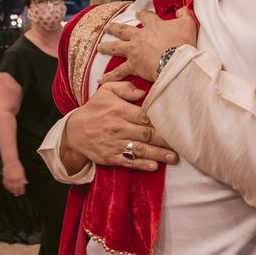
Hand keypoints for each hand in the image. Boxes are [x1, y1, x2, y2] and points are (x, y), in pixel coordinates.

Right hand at [3, 159, 26, 196]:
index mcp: (20, 177)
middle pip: (16, 188)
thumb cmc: (18, 166)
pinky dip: (7, 188)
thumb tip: (25, 183)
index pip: (21, 186)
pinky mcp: (5, 177)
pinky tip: (8, 189)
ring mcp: (9, 178)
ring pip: (10, 187)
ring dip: (12, 191)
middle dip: (17, 192)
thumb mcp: (23, 172)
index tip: (22, 193)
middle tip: (17, 195)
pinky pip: (5, 184)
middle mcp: (15, 179)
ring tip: (13, 193)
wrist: (11, 161)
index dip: (21, 190)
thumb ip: (23, 178)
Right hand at [61, 81, 177, 173]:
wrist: (73, 131)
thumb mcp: (105, 91)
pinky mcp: (111, 157)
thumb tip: (142, 92)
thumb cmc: (95, 109)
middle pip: (146, 134)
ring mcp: (115, 144)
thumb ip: (125, 87)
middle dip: (164, 140)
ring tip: (174, 158)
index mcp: (120, 111)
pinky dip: (141, 165)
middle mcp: (119, 128)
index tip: (176, 123)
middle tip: (182, 143)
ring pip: (140, 149)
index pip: (145, 116)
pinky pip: (128, 162)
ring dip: (158, 154)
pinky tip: (154, 167)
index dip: (160, 121)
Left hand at [98, 7, 197, 82]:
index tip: (138, 13)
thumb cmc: (183, 43)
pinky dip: (109, 76)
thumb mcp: (188, 24)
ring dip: (107, 47)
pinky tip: (100, 79)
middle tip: (107, 27)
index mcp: (153, 26)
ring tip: (99, 48)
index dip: (142, 14)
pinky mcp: (133, 66)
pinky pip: (119, 72)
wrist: (176, 61)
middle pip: (123, 30)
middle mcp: (140, 37)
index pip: (145, 17)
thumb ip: (184, 14)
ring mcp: (134, 51)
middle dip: (115, 28)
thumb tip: (181, 9)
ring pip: (116, 48)